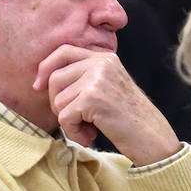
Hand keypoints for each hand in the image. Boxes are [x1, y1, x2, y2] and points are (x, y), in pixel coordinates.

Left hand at [34, 45, 180, 165]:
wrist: (153, 139)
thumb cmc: (129, 120)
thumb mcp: (108, 89)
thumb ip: (85, 78)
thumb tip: (43, 80)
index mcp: (105, 58)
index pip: (64, 51)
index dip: (45, 67)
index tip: (37, 86)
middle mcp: (101, 63)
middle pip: (55, 78)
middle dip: (57, 103)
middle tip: (77, 121)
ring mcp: (97, 78)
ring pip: (57, 101)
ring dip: (69, 122)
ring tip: (90, 130)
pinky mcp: (92, 97)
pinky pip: (64, 117)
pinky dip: (74, 133)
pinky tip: (91, 137)